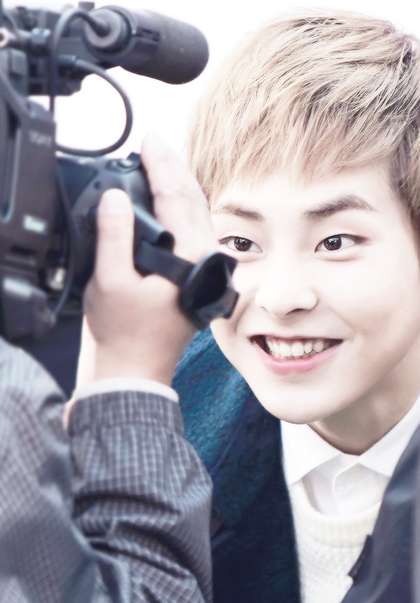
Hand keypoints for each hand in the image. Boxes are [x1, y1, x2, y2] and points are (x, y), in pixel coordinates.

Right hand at [81, 133, 216, 385]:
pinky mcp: (194, 274)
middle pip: (191, 200)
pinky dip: (179, 207)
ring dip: (178, 185)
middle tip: (154, 143)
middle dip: (173, 168)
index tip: (149, 140)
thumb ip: (114, 236)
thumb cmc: (124, 333)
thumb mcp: (109, 281)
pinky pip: (191, 229)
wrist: (135, 369)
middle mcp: (203, 259)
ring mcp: (202, 267)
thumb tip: (116, 197)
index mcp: (189, 257)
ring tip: (161, 162)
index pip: (175, 197)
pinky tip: (168, 200)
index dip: (160, 165)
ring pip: (195, 213)